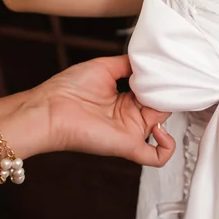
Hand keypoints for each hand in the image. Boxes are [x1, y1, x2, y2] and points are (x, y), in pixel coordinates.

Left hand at [32, 55, 174, 165]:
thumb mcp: (104, 67)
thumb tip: (146, 60)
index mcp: (125, 100)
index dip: (161, 84)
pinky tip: (160, 131)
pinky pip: (156, 157)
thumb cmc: (68, 88)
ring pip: (162, 126)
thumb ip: (128, 64)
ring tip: (162, 99)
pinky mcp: (128, 146)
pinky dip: (167, 147)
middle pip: (161, 107)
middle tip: (168, 83)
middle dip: (167, 95)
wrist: (50, 109)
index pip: (153, 93)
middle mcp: (130, 116)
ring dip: (168, 112)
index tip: (166, 73)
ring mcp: (131, 132)